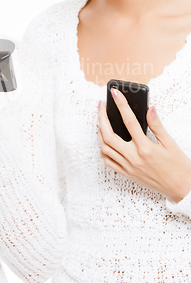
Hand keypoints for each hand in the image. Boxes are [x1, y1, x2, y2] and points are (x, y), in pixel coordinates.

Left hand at [98, 88, 190, 202]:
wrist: (181, 189)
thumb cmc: (178, 166)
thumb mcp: (170, 143)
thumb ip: (157, 125)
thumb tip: (150, 109)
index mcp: (145, 148)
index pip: (129, 121)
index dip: (121, 104)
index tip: (115, 93)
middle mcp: (134, 158)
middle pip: (109, 135)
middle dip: (102, 117)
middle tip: (101, 106)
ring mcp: (128, 167)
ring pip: (105, 148)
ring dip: (100, 133)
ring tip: (102, 121)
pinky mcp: (127, 174)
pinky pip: (108, 161)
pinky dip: (104, 149)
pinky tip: (106, 141)